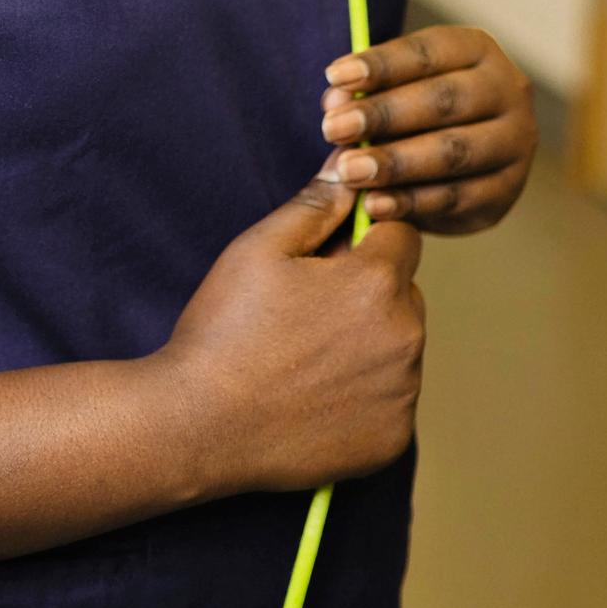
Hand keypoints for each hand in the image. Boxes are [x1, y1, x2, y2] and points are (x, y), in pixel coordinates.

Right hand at [153, 165, 425, 498]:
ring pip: (399, 346)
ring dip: (369, 341)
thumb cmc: (227, 329)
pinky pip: (391, 399)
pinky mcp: (391, 441)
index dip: (364, 237)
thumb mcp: (260, 248)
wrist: (200, 426)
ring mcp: (402, 396)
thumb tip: (349, 166)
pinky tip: (314, 395)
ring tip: (304, 355)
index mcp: (377, 283)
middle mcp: (406, 339)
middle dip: (368, 290)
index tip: (325, 258)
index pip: (402, 234)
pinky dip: (364, 393)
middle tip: (306, 310)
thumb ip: (316, 204)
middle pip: (404, 292)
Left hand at [320, 24, 537, 234]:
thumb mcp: (392, 87)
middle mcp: (507, 91)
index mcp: (476, 50)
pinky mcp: (505, 191)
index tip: (334, 77)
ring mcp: (514, 143)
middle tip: (333, 129)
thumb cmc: (414, 108)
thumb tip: (335, 102)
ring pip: (454, 152)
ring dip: (396, 163)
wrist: (461, 159)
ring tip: (348, 171)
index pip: (427, 52)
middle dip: (384, 115)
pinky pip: (457, 198)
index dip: (380, 65)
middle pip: (444, 100)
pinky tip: (374, 204)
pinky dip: (412, 202)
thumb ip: (364, 92)